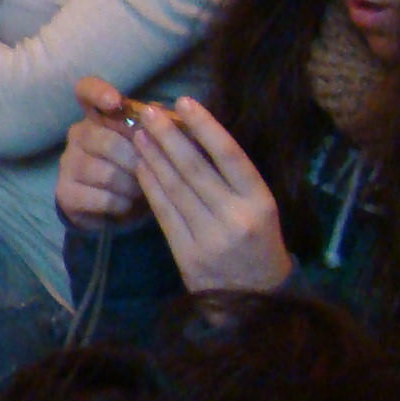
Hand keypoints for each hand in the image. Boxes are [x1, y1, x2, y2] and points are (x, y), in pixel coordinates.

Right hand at [57, 75, 146, 227]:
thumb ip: (158, 128)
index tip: (115, 101)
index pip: (86, 91)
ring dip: (132, 186)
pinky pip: (102, 198)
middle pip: (108, 141)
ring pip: (106, 173)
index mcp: (97, 116)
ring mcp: (68, 163)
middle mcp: (77, 134)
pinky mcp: (65, 193)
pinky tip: (127, 204)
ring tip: (142, 191)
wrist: (114, 208)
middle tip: (152, 173)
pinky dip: (122, 204)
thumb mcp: (150, 145)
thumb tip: (166, 115)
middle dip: (137, 161)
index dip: (98, 93)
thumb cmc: (137, 168)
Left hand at [125, 96, 294, 293]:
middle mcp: (236, 218)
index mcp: (260, 202)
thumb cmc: (258, 241)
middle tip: (148, 112)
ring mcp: (210, 238)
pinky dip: (150, 187)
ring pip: (175, 189)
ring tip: (139, 134)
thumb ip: (233, 176)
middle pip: (195, 169)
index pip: (230, 155)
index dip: (205, 126)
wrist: (257, 299)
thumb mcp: (259, 207)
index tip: (184, 102)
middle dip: (168, 136)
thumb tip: (196, 132)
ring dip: (154, 158)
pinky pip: (163, 213)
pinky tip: (140, 166)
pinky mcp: (187, 255)